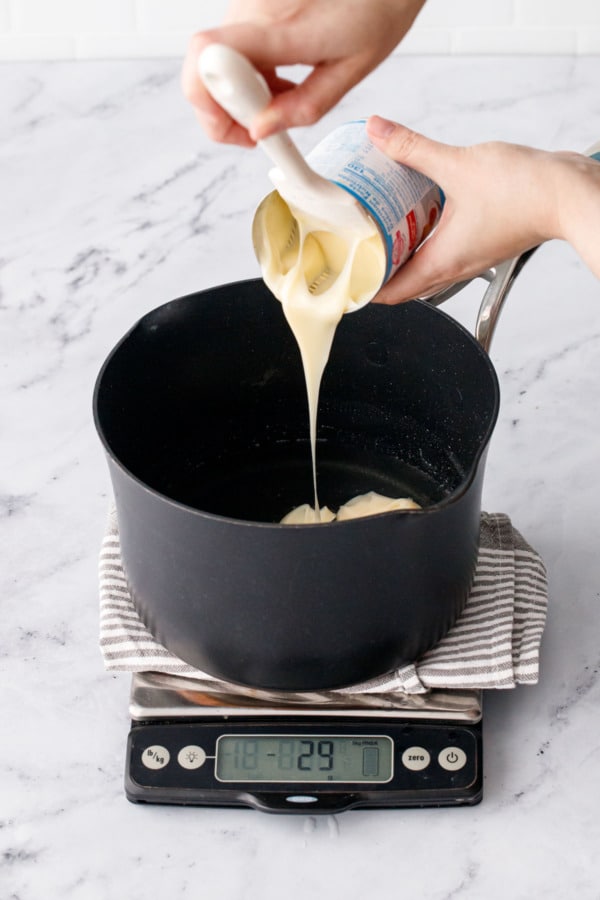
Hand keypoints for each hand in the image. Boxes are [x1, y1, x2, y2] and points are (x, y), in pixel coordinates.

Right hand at [181, 0, 425, 145]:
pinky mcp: (250, 8)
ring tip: (280, 100)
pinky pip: (230, 52)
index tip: (242, 130)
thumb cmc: (377, 9)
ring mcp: (247, 6)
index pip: (207, 57)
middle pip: (202, 70)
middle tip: (259, 129)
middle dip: (222, 112)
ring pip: (214, 64)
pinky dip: (246, 77)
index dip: (208, 102)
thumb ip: (305, 105)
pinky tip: (278, 81)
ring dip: (237, 95)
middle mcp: (252, 10)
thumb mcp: (351, 70)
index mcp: (280, 27)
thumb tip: (261, 131)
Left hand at [366, 116, 599, 302]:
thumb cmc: (526, 192)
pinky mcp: (482, 243)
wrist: (569, 193)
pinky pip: (443, 251)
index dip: (362, 289)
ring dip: (400, 254)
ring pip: (423, 269)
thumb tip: (378, 132)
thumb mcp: (457, 164)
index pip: (389, 294)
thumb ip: (411, 148)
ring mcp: (469, 258)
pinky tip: (418, 210)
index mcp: (440, 262)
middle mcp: (453, 268)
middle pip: (402, 285)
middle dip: (375, 270)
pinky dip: (424, 239)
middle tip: (354, 247)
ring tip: (379, 227)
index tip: (342, 275)